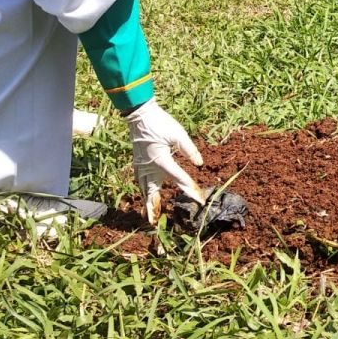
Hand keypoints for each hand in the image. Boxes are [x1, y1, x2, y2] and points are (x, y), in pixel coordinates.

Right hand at [124, 99, 204, 223]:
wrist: (139, 115)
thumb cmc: (160, 123)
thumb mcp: (178, 133)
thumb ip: (189, 149)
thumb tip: (200, 163)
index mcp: (161, 160)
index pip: (179, 178)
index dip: (190, 189)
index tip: (200, 200)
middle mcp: (148, 166)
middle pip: (153, 192)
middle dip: (155, 207)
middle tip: (155, 223)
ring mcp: (140, 165)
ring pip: (144, 188)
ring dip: (147, 202)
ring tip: (148, 215)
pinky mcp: (137, 162)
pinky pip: (140, 181)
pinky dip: (143, 191)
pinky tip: (146, 195)